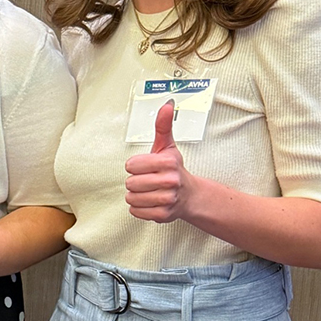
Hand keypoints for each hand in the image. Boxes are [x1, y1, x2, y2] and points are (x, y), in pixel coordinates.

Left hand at [125, 100, 189, 222]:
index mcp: (168, 163)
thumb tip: (167, 105)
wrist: (190, 196)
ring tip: (149, 191)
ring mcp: (168, 199)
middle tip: (148, 180)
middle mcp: (170, 181)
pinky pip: (135, 211)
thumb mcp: (167, 146)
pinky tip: (150, 202)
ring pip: (131, 198)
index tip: (146, 167)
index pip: (131, 166)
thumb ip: (163, 126)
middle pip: (130, 183)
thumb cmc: (174, 169)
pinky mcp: (163, 215)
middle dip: (135, 182)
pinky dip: (139, 208)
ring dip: (136, 196)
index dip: (135, 166)